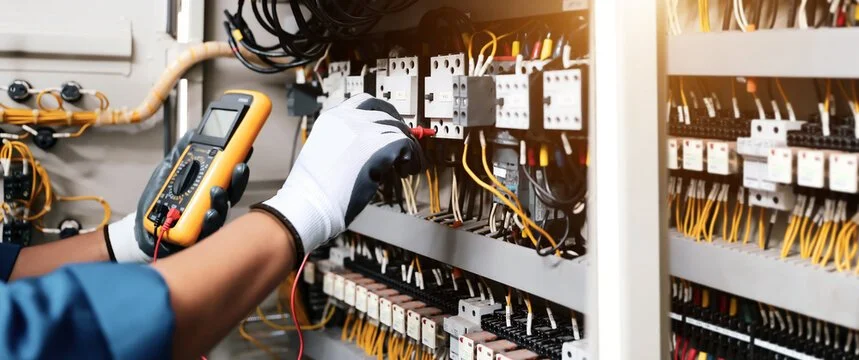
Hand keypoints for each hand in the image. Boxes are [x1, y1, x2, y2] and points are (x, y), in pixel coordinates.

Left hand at [105, 131, 250, 262]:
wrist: (142, 227)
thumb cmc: (159, 201)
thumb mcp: (167, 171)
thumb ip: (180, 154)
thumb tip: (193, 133)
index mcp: (208, 187)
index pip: (228, 175)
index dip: (238, 162)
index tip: (246, 148)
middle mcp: (212, 203)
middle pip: (232, 192)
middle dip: (237, 179)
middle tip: (238, 166)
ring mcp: (207, 221)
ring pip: (223, 211)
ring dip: (222, 200)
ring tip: (217, 190)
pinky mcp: (197, 237)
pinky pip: (208, 231)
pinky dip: (210, 221)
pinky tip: (209, 213)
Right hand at [252, 93, 424, 259]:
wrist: (309, 203)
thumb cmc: (314, 189)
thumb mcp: (327, 152)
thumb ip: (349, 142)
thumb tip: (377, 145)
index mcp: (332, 118)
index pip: (365, 102)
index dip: (383, 113)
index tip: (391, 126)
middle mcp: (348, 118)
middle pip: (386, 113)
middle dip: (399, 130)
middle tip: (405, 147)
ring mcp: (364, 130)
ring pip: (399, 129)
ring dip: (407, 148)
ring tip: (404, 167)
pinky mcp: (379, 146)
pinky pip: (407, 145)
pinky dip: (412, 158)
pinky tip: (405, 171)